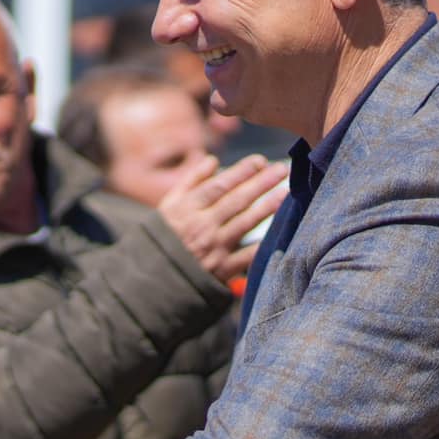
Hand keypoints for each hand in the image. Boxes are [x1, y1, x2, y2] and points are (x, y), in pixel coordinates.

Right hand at [156, 153, 288, 284]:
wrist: (153, 280)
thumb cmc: (162, 237)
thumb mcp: (168, 206)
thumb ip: (190, 181)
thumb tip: (211, 158)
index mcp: (186, 209)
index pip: (219, 185)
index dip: (241, 172)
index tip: (260, 161)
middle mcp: (201, 227)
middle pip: (236, 201)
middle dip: (261, 183)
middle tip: (281, 169)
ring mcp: (212, 249)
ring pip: (245, 224)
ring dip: (267, 207)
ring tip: (285, 192)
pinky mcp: (221, 271)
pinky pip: (246, 256)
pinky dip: (262, 244)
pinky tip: (279, 231)